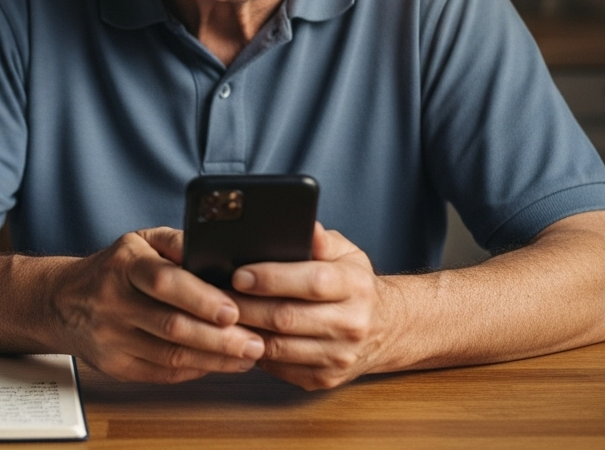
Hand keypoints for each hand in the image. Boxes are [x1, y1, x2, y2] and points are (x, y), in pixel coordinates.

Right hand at [47, 227, 265, 383]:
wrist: (61, 301)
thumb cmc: (113, 269)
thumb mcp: (140, 240)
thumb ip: (177, 242)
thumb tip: (218, 251)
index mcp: (123, 264)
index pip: (163, 281)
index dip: (200, 298)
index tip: (233, 310)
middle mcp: (113, 301)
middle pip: (171, 325)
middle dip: (219, 338)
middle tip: (256, 342)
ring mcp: (111, 338)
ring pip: (170, 355)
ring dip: (215, 359)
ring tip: (248, 355)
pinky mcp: (114, 365)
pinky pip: (162, 373)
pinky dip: (196, 370)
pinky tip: (220, 365)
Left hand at [232, 223, 402, 389]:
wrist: (389, 329)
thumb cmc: (356, 285)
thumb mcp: (347, 254)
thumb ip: (321, 240)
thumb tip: (305, 225)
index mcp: (355, 286)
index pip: (311, 282)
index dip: (271, 278)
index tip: (239, 274)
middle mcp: (351, 323)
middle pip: (287, 317)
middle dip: (245, 306)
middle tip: (215, 295)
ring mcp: (339, 356)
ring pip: (278, 346)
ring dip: (243, 331)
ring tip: (220, 315)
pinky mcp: (325, 378)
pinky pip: (279, 366)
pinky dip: (255, 351)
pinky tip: (240, 336)